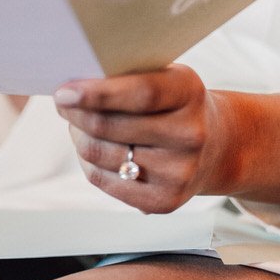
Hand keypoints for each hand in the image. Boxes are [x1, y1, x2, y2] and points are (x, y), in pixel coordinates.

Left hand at [53, 65, 240, 213]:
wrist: (216, 145)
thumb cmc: (175, 103)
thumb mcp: (165, 77)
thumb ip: (127, 77)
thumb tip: (73, 87)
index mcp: (190, 93)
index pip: (140, 93)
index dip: (97, 93)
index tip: (63, 92)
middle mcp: (190, 135)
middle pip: (110, 127)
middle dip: (76, 114)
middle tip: (64, 103)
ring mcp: (179, 173)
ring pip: (99, 154)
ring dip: (79, 137)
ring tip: (78, 124)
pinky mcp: (164, 202)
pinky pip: (102, 181)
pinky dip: (87, 163)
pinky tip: (93, 148)